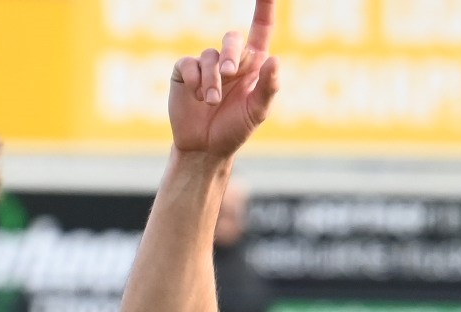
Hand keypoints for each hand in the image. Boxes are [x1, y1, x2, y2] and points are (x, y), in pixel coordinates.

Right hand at [167, 1, 280, 160]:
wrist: (204, 148)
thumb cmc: (234, 129)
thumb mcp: (257, 112)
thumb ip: (268, 87)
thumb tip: (275, 61)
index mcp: (252, 65)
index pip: (261, 28)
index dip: (265, 7)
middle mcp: (230, 60)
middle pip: (232, 38)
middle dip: (231, 53)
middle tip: (230, 73)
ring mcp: (206, 65)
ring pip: (209, 55)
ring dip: (212, 80)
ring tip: (210, 101)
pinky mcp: (185, 72)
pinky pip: (189, 63)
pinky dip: (195, 79)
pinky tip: (196, 96)